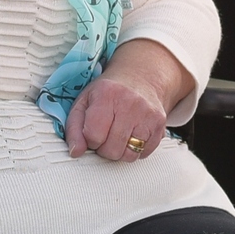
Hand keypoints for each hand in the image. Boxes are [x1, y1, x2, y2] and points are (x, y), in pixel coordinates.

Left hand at [65, 39, 191, 163]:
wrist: (139, 78)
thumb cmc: (107, 93)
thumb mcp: (84, 102)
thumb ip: (74, 128)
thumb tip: (75, 152)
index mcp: (107, 95)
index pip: (94, 136)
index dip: (90, 140)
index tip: (93, 131)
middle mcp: (130, 103)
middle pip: (112, 150)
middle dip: (104, 148)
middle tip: (106, 134)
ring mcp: (148, 114)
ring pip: (129, 155)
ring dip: (120, 151)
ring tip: (118, 135)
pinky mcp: (160, 124)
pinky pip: (144, 154)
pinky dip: (136, 150)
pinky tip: (132, 134)